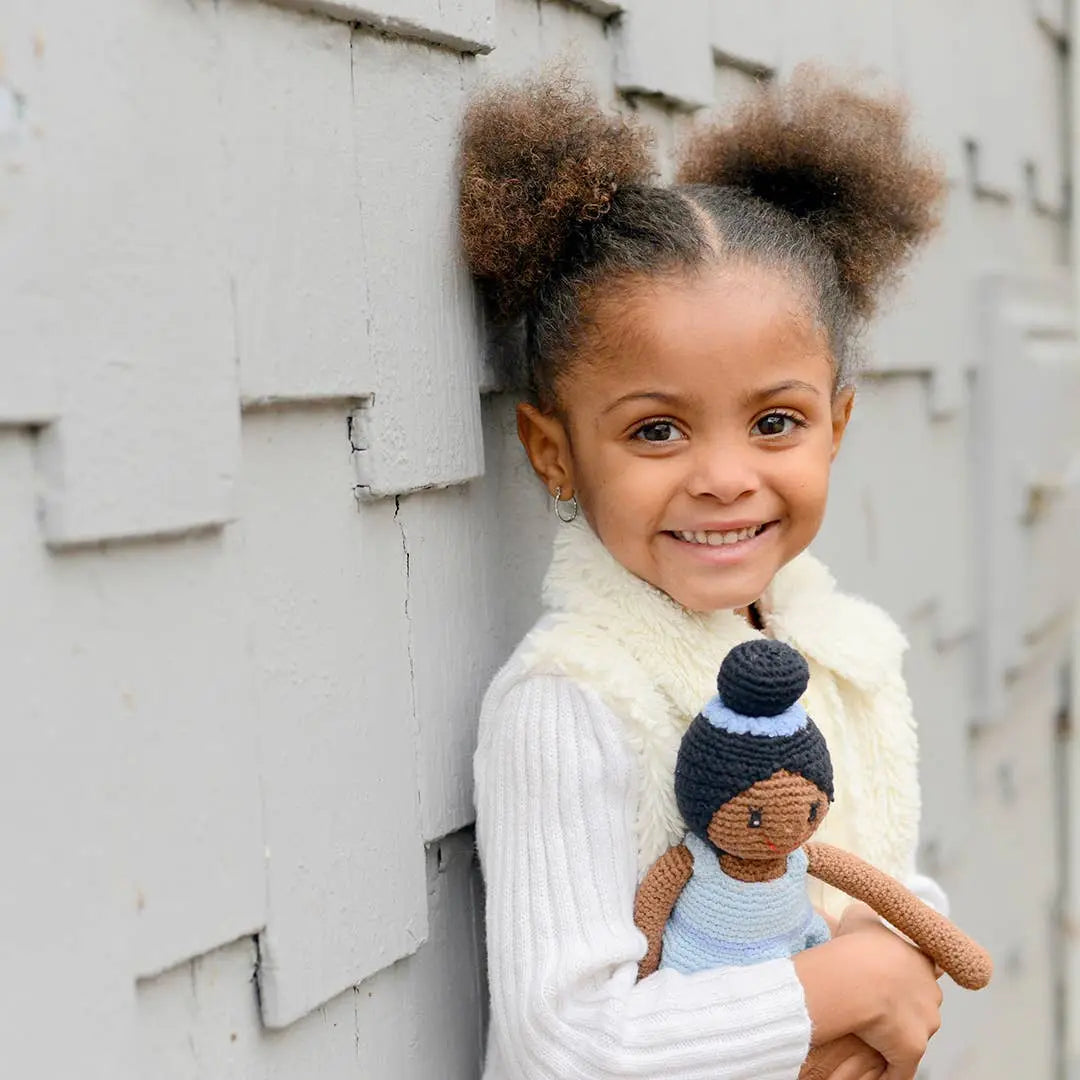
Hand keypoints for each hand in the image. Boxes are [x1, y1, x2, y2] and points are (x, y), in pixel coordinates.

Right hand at [794, 913, 941, 1079]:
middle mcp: (932, 991)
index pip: (926, 970)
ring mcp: (926, 1022)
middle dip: (903, 1009)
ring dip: (895, 1040)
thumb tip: (865, 913)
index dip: (906, 977)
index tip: (890, 982)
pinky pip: (899, 1069)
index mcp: (923, 959)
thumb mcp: (860, 915)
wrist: (857, 977)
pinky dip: (888, 1074)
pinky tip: (873, 1075)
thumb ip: (868, 915)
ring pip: (912, 1036)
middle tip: (873, 1008)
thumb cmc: (855, 945)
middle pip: (922, 1004)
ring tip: (870, 1041)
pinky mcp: (914, 1049)